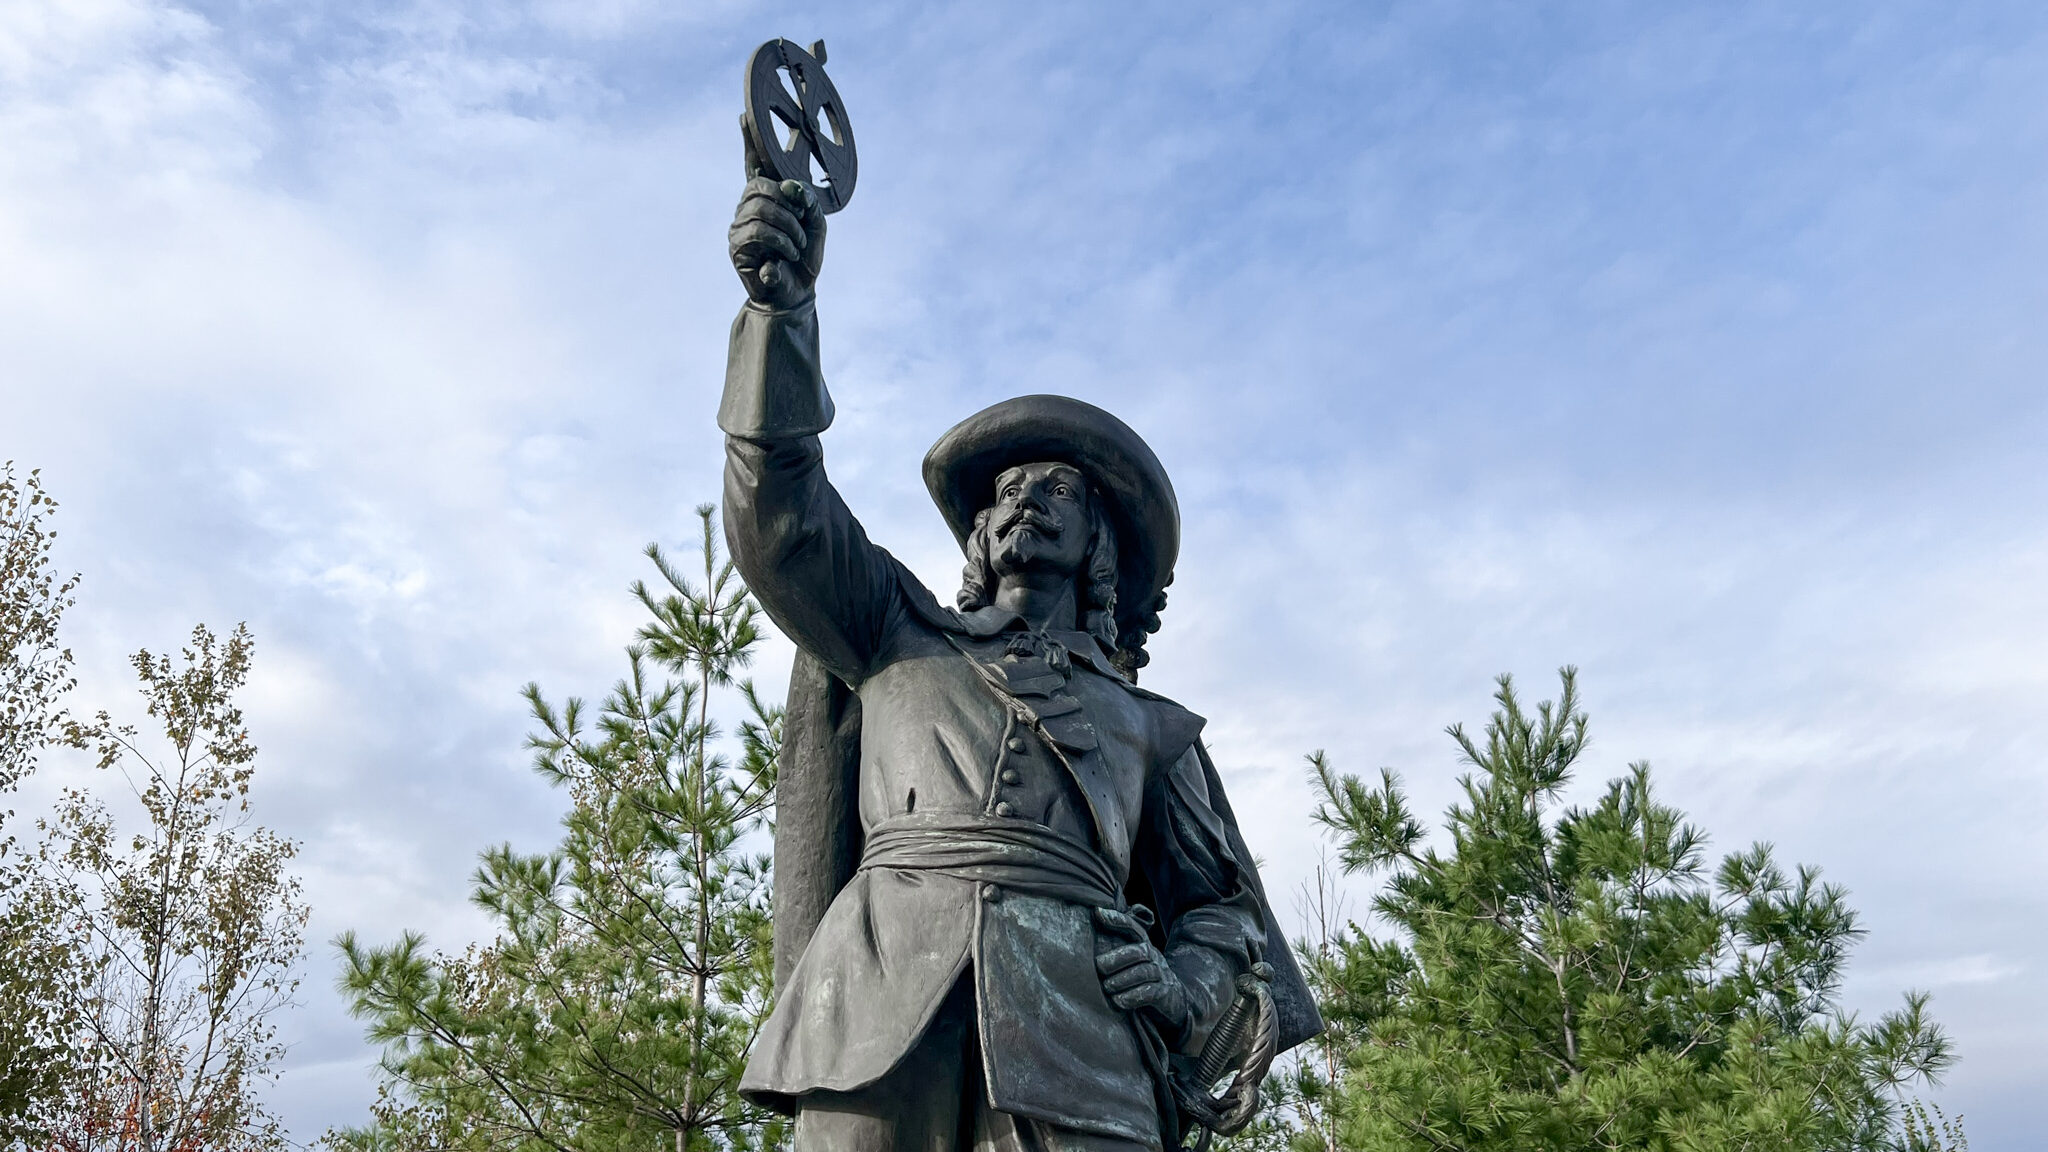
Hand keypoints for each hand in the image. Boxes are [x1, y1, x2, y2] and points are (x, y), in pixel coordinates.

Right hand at [730, 127, 826, 308]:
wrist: (796, 292)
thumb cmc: (804, 256)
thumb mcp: (816, 225)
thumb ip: (809, 202)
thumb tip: (790, 187)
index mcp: (767, 197)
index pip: (754, 164)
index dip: (749, 141)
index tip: (744, 115)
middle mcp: (748, 206)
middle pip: (759, 186)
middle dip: (786, 203)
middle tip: (801, 223)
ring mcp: (739, 225)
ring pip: (760, 209)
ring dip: (788, 227)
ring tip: (796, 245)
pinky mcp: (736, 246)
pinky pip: (757, 232)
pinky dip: (780, 242)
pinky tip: (786, 255)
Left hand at [1093, 907, 1190, 1031]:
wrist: (1173, 999)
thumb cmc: (1142, 979)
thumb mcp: (1132, 961)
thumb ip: (1116, 951)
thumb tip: (1087, 937)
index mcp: (1143, 945)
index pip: (1132, 927)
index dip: (1116, 919)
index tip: (1097, 913)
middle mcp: (1153, 956)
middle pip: (1137, 952)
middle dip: (1116, 958)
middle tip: (1099, 967)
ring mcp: (1160, 974)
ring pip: (1143, 972)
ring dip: (1121, 980)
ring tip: (1107, 987)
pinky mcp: (1164, 993)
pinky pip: (1149, 993)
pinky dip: (1131, 997)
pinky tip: (1118, 1001)